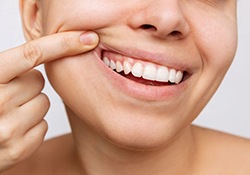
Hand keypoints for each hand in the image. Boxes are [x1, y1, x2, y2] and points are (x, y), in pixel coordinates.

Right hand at [0, 31, 98, 171]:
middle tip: (9, 95)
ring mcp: (7, 129)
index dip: (63, 43)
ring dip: (30, 106)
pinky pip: (43, 125)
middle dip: (27, 85)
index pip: (32, 53)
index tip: (88, 37)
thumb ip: (12, 65)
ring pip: (43, 103)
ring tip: (9, 113)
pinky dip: (32, 125)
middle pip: (38, 81)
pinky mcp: (18, 149)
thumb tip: (55, 48)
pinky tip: (13, 129)